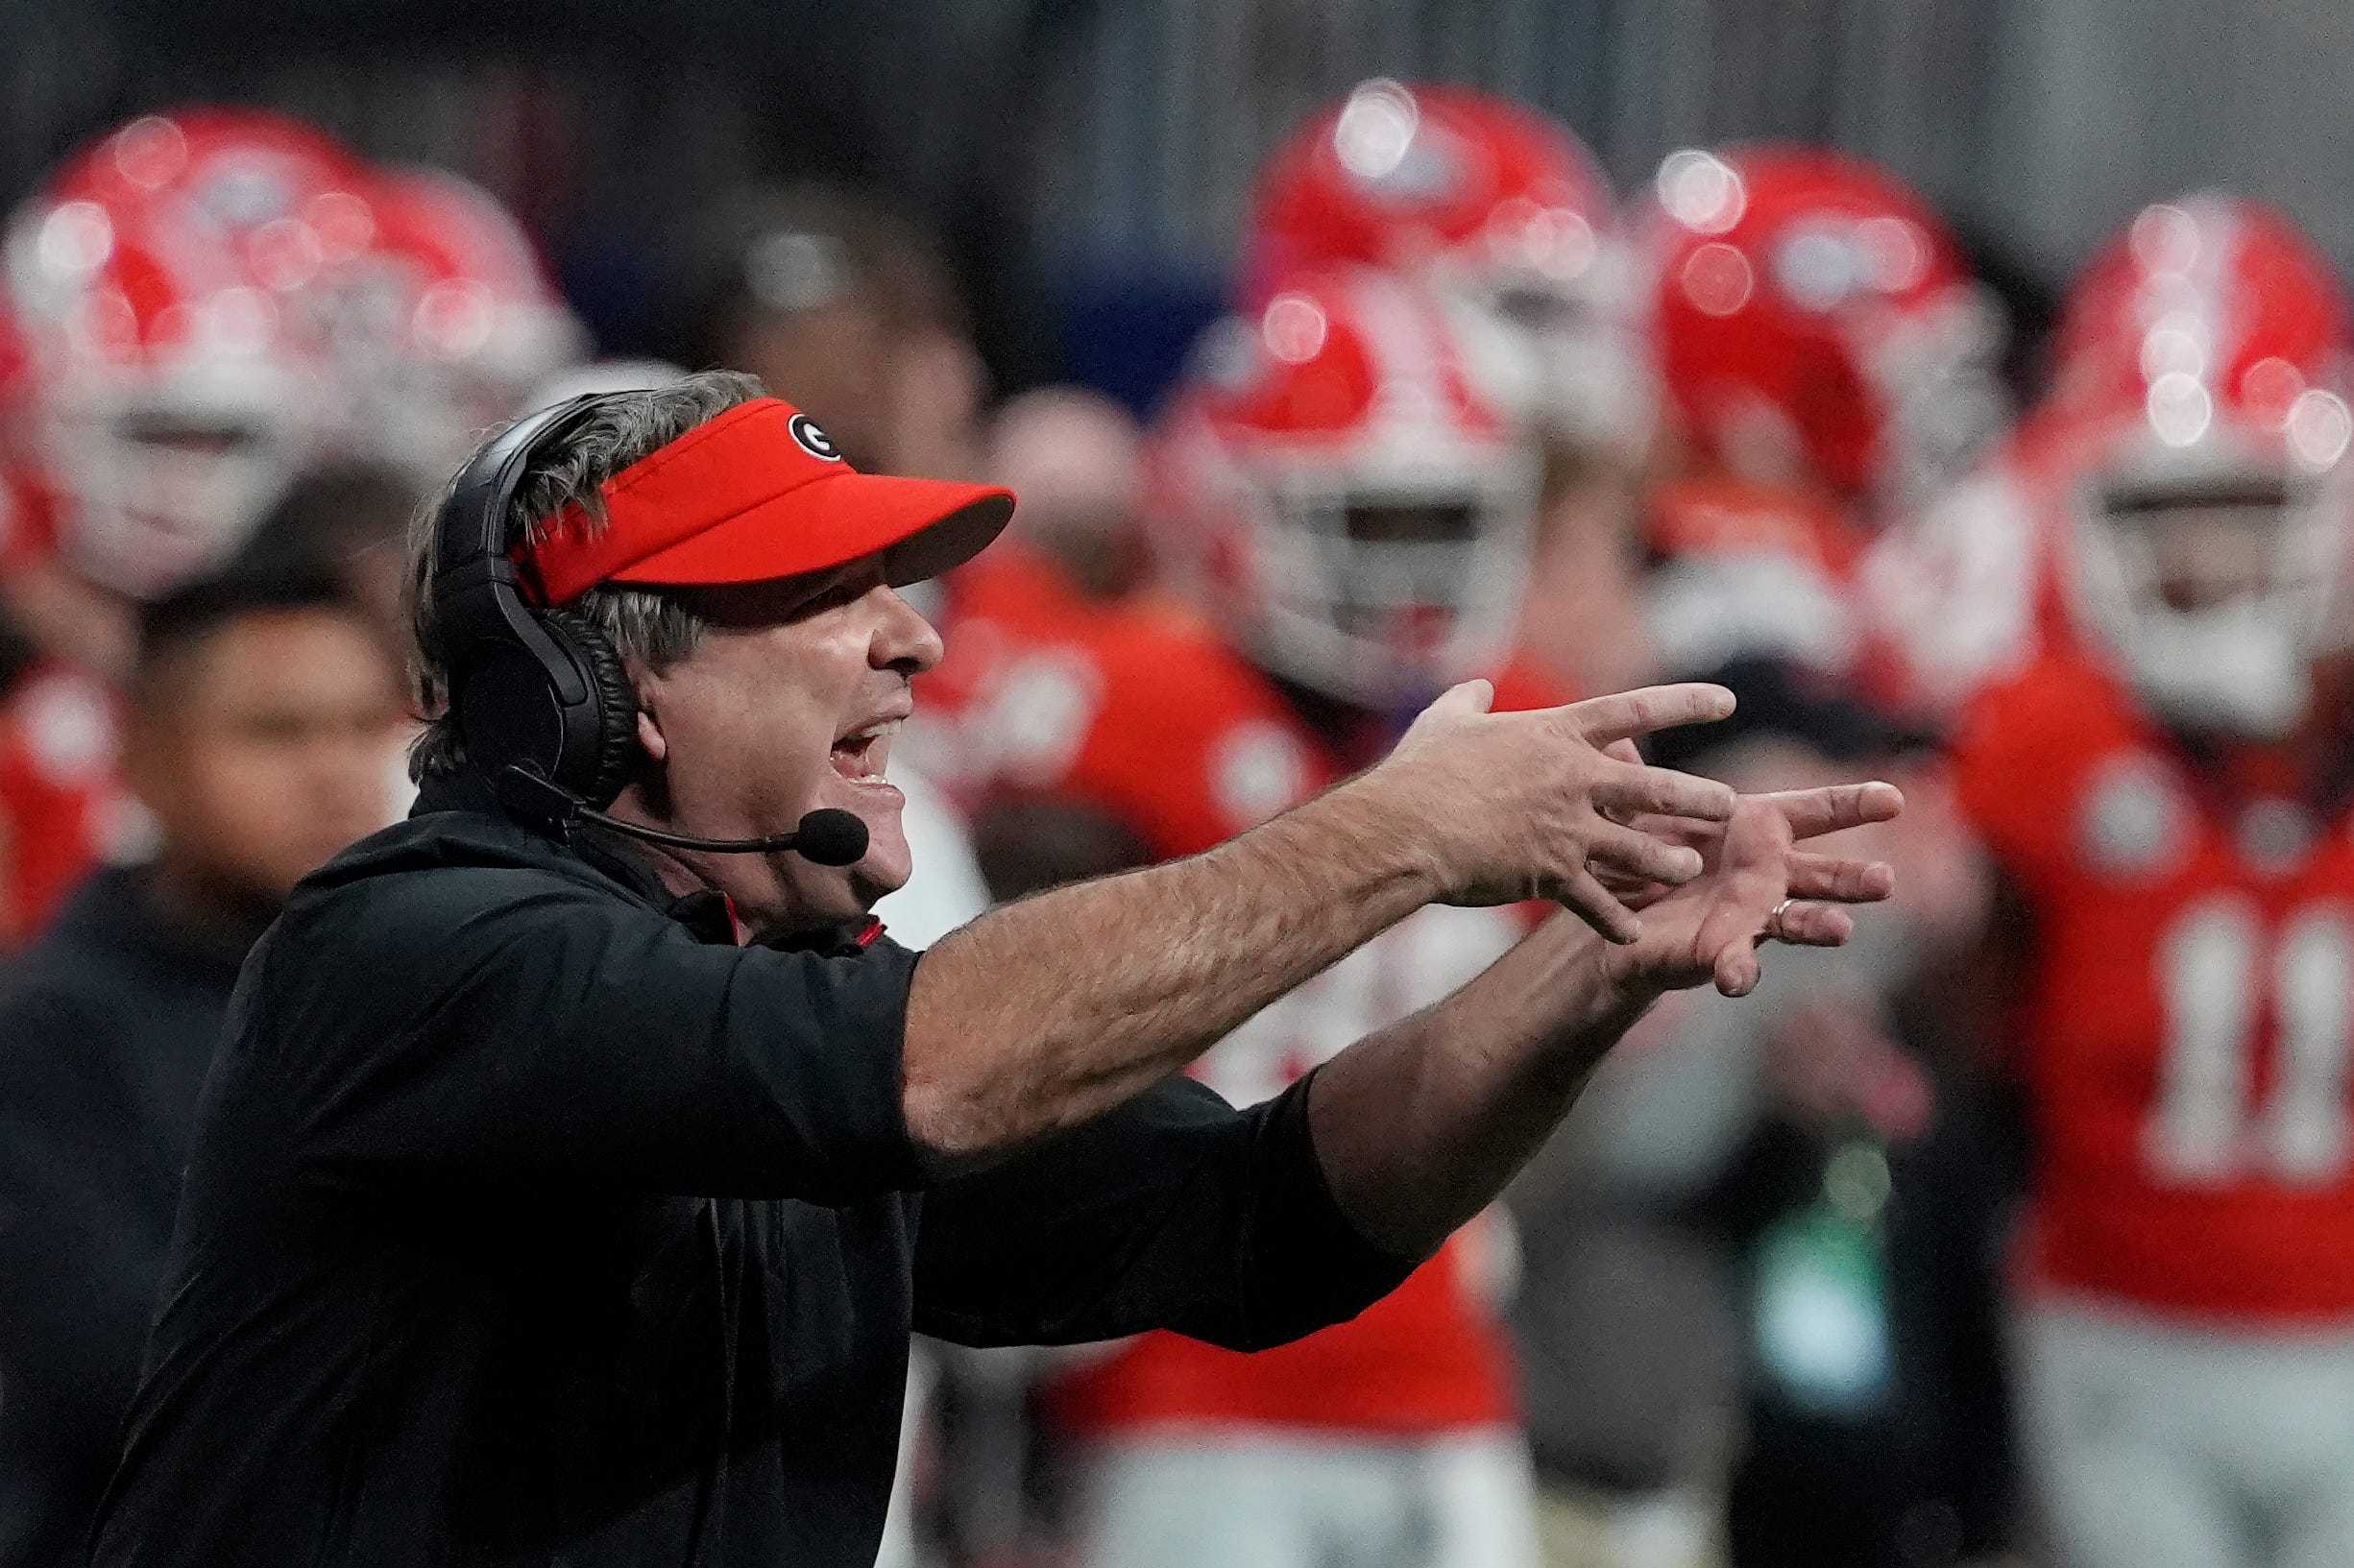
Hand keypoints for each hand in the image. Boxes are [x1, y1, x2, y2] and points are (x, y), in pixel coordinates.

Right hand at [1362, 679, 1740, 940]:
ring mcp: (1568, 830)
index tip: (1727, 702)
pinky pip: (1597, 905)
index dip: (1684, 703)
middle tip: (1730, 805)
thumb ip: (1468, 702)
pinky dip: (1616, 922)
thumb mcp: (1445, 722)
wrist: (1405, 828)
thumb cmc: (1420, 773)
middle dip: (1699, 798)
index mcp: (1555, 735)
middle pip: (1657, 789)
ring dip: (1670, 863)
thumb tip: (1477, 688)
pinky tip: (1634, 935)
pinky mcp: (1552, 876)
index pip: (1633, 710)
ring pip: (1640, 851)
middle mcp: (1574, 780)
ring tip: (1690, 869)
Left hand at [1597, 781, 1903, 998]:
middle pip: (1826, 873)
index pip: (1818, 810)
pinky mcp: (1725, 950)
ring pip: (1800, 920)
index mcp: (1760, 826)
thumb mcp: (1641, 808)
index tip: (1895, 798)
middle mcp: (1769, 872)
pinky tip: (1737, 980)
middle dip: (1856, 878)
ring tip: (1842, 928)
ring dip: (1823, 925)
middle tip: (1886, 880)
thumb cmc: (1648, 848)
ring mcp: (1753, 915)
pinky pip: (1739, 963)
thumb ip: (1638, 776)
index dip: (1856, 804)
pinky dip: (1741, 971)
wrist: (1618, 913)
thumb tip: (1614, 736)